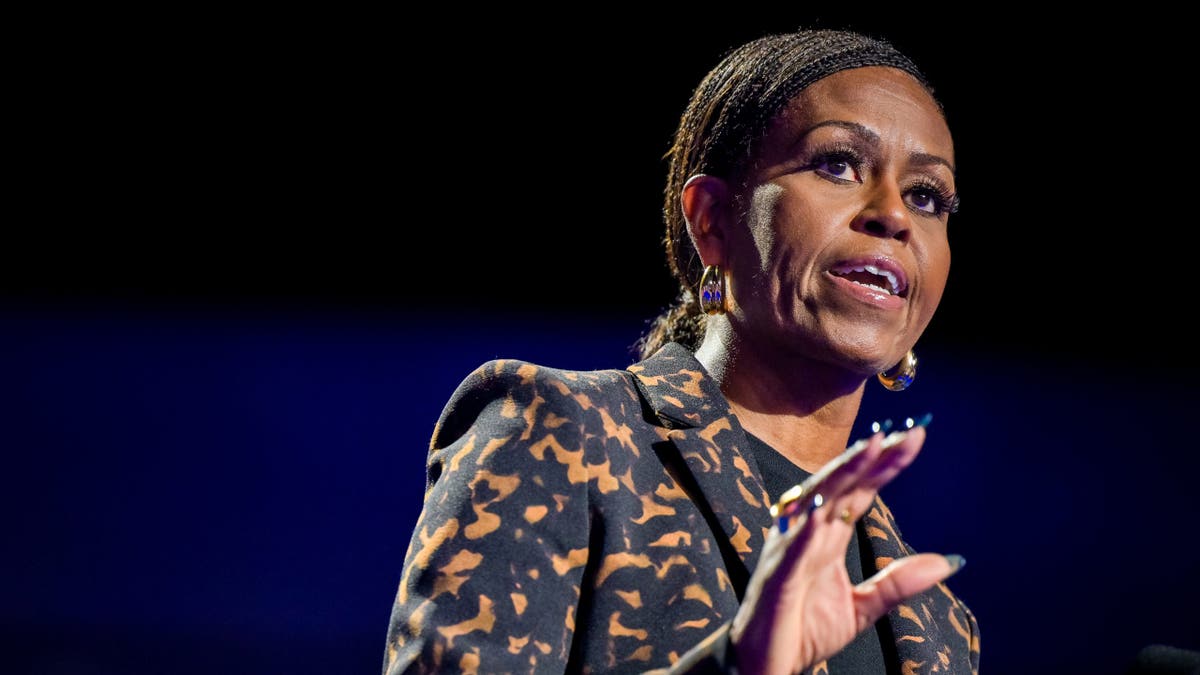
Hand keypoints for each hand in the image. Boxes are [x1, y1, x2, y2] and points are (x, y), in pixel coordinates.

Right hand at [728, 425, 960, 674]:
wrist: (766, 667)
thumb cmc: (804, 630)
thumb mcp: (863, 608)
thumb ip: (900, 583)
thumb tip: (950, 561)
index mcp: (827, 536)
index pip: (861, 490)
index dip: (886, 463)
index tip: (916, 434)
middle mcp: (806, 533)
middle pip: (841, 485)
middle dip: (870, 457)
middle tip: (903, 431)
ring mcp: (788, 552)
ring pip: (815, 501)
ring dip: (841, 475)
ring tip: (868, 450)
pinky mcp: (776, 579)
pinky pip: (791, 550)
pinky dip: (803, 529)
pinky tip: (819, 509)